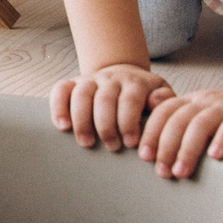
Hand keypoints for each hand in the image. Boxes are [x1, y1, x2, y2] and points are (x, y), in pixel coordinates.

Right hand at [51, 63, 172, 151]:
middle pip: (104, 99)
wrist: (124, 75)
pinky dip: (58, 107)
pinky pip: (61, 90)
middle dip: (106, 126)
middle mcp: (111, 78)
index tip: (130, 144)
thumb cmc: (145, 95)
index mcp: (135, 82)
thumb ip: (164, 100)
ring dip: (82, 120)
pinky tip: (62, 126)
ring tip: (86, 143)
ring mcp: (90, 80)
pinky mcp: (73, 83)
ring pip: (81, 94)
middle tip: (112, 147)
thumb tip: (156, 101)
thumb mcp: (160, 94)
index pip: (130, 99)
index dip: (128, 121)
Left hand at [138, 83, 222, 178]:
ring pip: (201, 123)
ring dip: (188, 148)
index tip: (144, 156)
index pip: (164, 112)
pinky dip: (222, 139)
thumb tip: (150, 143)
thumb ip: (181, 125)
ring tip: (181, 171)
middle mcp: (207, 101)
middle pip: (178, 119)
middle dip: (166, 146)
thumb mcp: (204, 118)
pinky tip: (215, 156)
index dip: (151, 132)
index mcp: (192, 101)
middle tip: (162, 171)